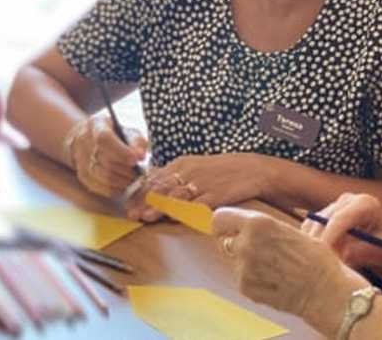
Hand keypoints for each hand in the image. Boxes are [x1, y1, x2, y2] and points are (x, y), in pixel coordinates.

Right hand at [66, 115, 147, 196]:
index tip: (137, 159)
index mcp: (96, 124)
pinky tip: (124, 183)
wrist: (89, 138)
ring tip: (133, 178)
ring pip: (105, 177)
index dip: (121, 151)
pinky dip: (117, 189)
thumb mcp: (127, 129)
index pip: (104, 139)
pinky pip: (102, 188)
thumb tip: (141, 155)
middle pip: (107, 162)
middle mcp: (84, 141)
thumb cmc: (114, 133)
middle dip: (127, 170)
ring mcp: (81, 160)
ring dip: (124, 181)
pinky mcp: (83, 175)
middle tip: (140, 172)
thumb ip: (137, 140)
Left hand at [125, 153, 270, 221]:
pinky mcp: (216, 194)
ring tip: (146, 217)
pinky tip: (174, 217)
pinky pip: (197, 204)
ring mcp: (202, 183)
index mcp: (182, 164)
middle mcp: (189, 171)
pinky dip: (185, 211)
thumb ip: (175, 177)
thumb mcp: (195, 167)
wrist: (252, 169)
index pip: (154, 178)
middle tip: (132, 214)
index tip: (129, 205)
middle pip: (161, 187)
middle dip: (144, 202)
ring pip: (175, 195)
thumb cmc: (221, 171)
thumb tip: (153, 186)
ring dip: (159, 207)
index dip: (140, 193)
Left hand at [211, 207, 365, 324]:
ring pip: (234, 260)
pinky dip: (253, 279)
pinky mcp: (245, 287)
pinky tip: (273, 280)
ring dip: (246, 263)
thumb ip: (262, 228)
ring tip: (273, 267)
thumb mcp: (289, 229)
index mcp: (258, 223)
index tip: (228, 228)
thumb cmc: (315, 258)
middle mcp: (246, 243)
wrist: (325, 291)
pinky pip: (241, 279)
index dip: (224, 224)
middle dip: (236, 244)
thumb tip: (243, 227)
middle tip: (257, 251)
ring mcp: (244, 267)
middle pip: (224, 240)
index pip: (220, 218)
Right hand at [303, 193, 381, 272]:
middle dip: (320, 247)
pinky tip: (320, 259)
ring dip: (315, 247)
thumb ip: (372, 254)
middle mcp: (347, 199)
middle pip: (322, 222)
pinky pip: (308, 230)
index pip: (340, 220)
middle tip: (321, 268)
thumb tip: (369, 255)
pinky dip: (310, 245)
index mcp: (365, 204)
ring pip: (313, 227)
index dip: (329, 239)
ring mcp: (333, 205)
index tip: (325, 257)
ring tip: (324, 266)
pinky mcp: (322, 214)